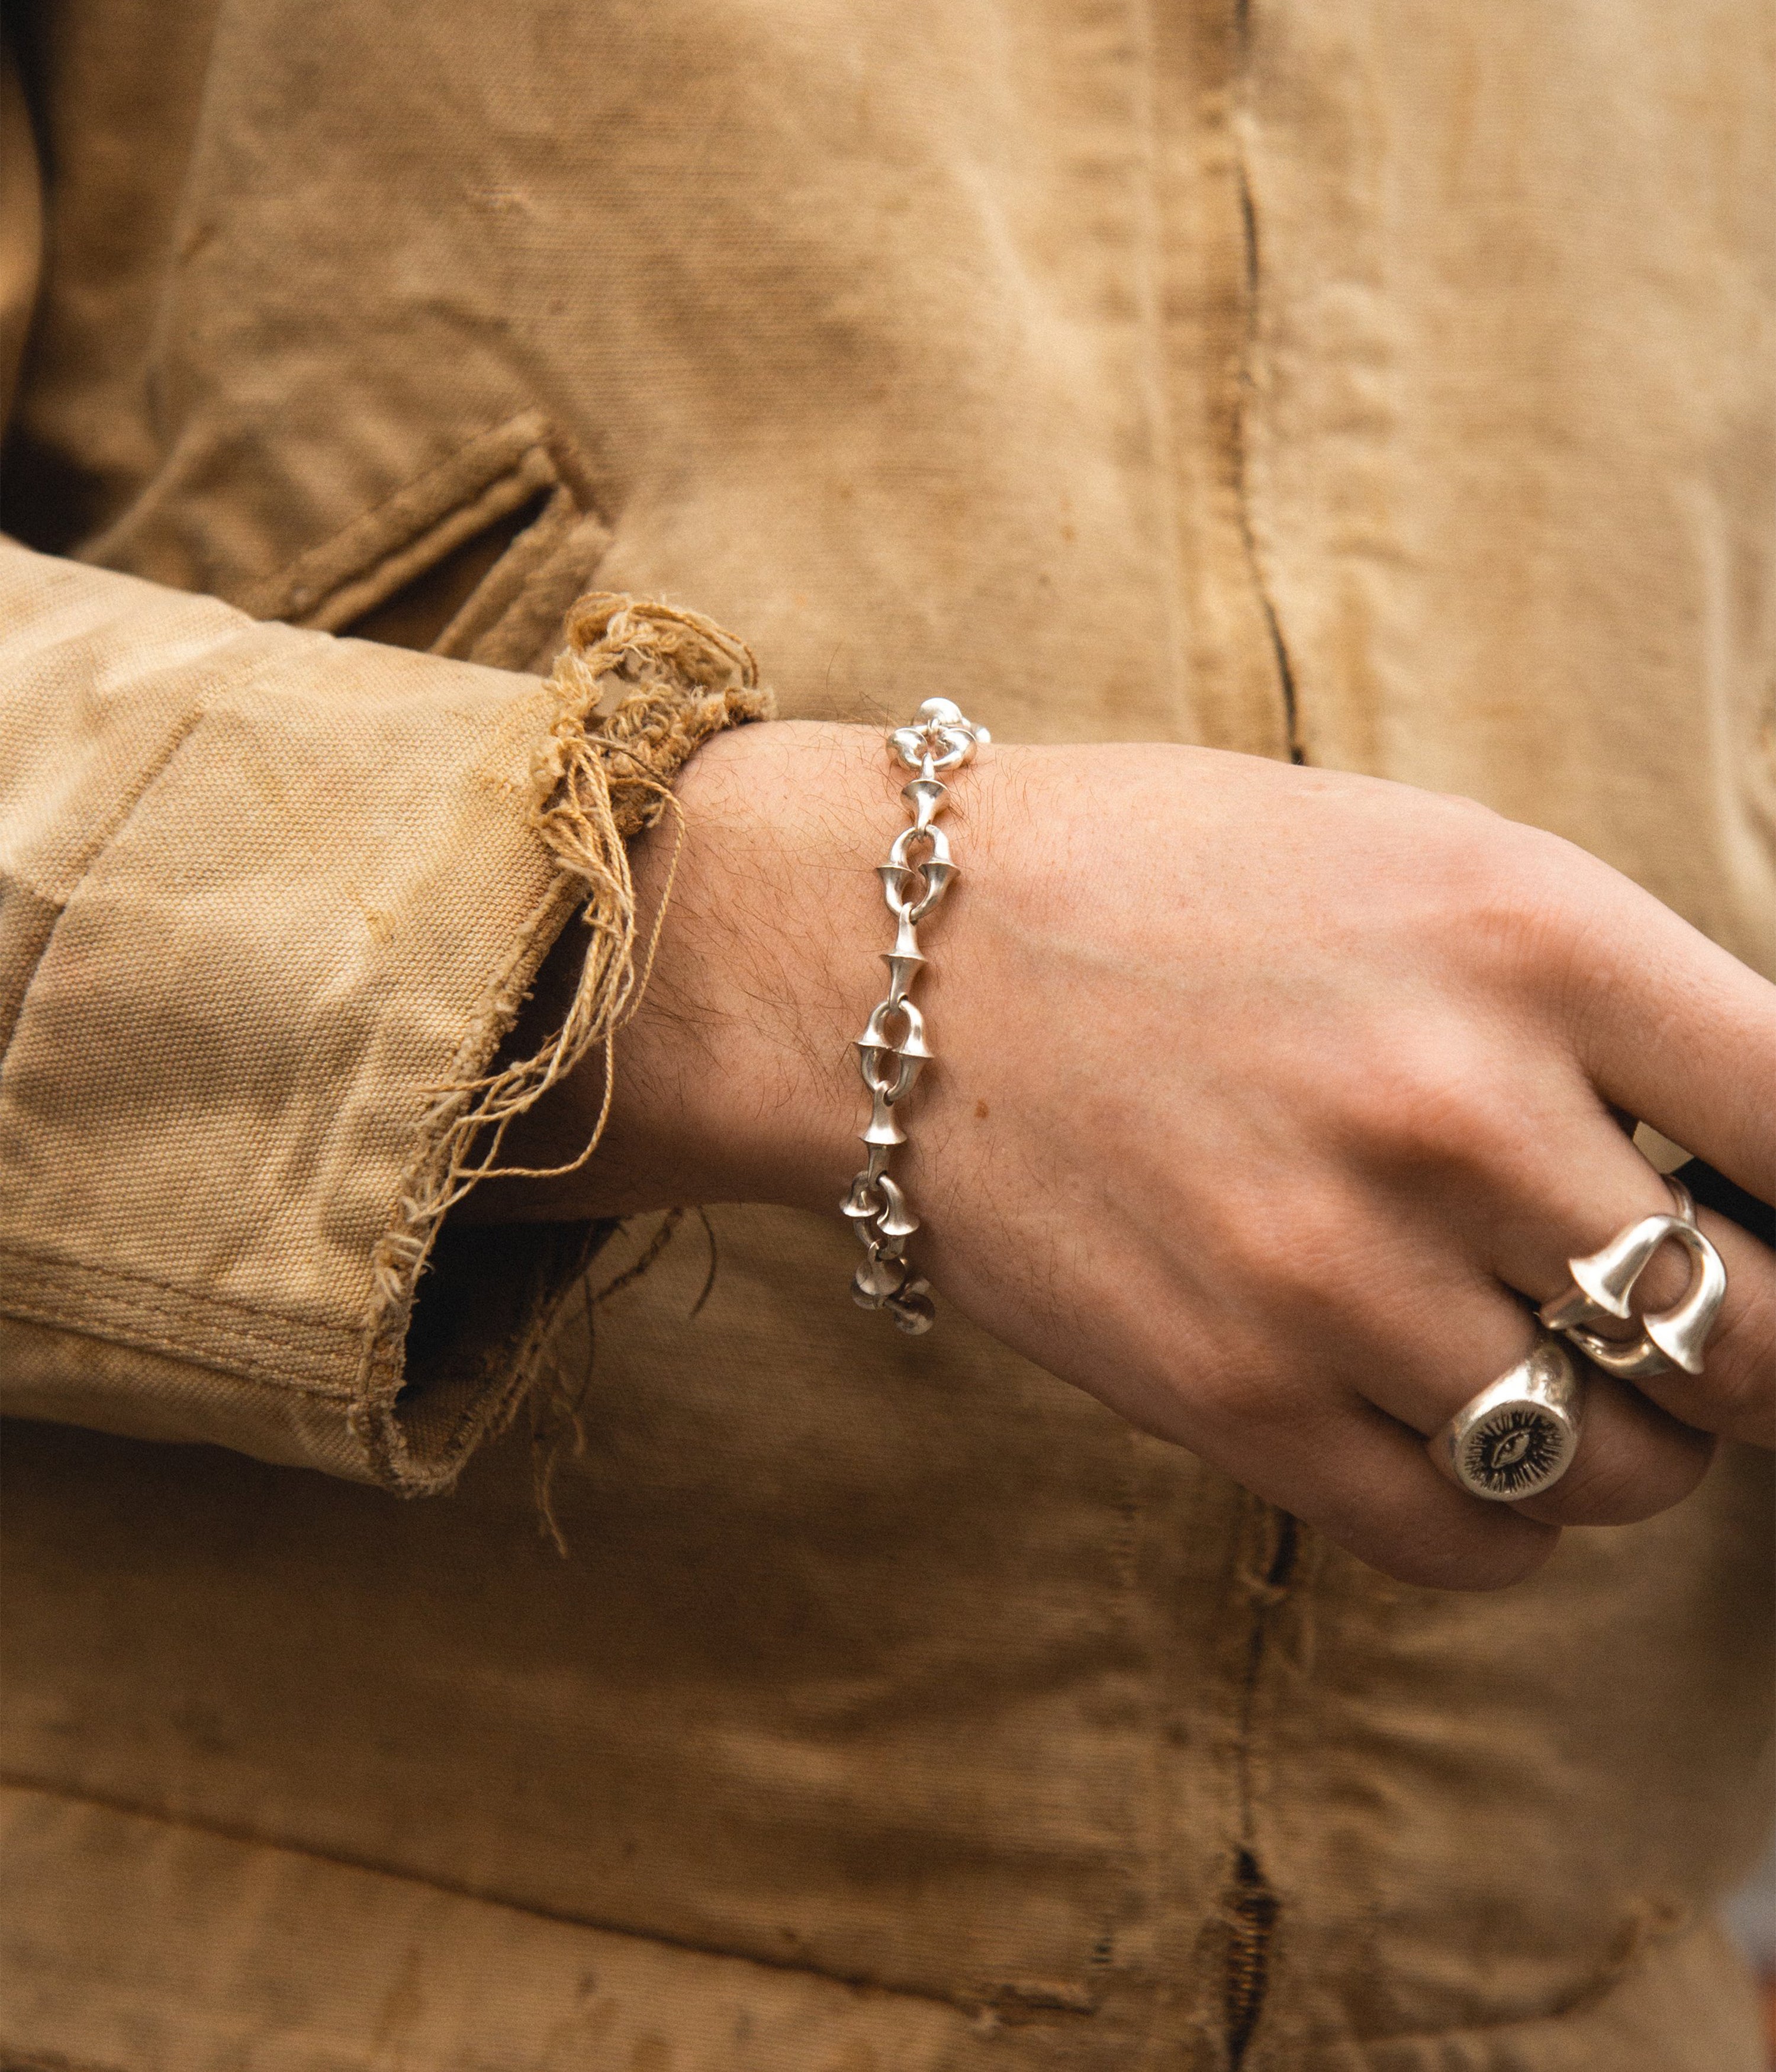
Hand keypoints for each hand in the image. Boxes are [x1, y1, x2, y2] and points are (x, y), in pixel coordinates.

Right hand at [496, 722, 1775, 1589]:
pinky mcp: (1232, 1399)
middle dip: (1750, 1345)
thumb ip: (1612, 1007)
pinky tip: (1455, 1426)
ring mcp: (1337, 1273)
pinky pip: (1470, 1539)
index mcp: (1525, 933)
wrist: (886, 960)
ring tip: (1549, 1358)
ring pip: (1625, 1467)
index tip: (1770, 1217)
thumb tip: (1755, 1167)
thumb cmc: (1165, 886)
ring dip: (1628, 1435)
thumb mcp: (1420, 866)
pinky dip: (1506, 1511)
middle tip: (1685, 1310)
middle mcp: (1453, 1110)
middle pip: (1759, 1340)